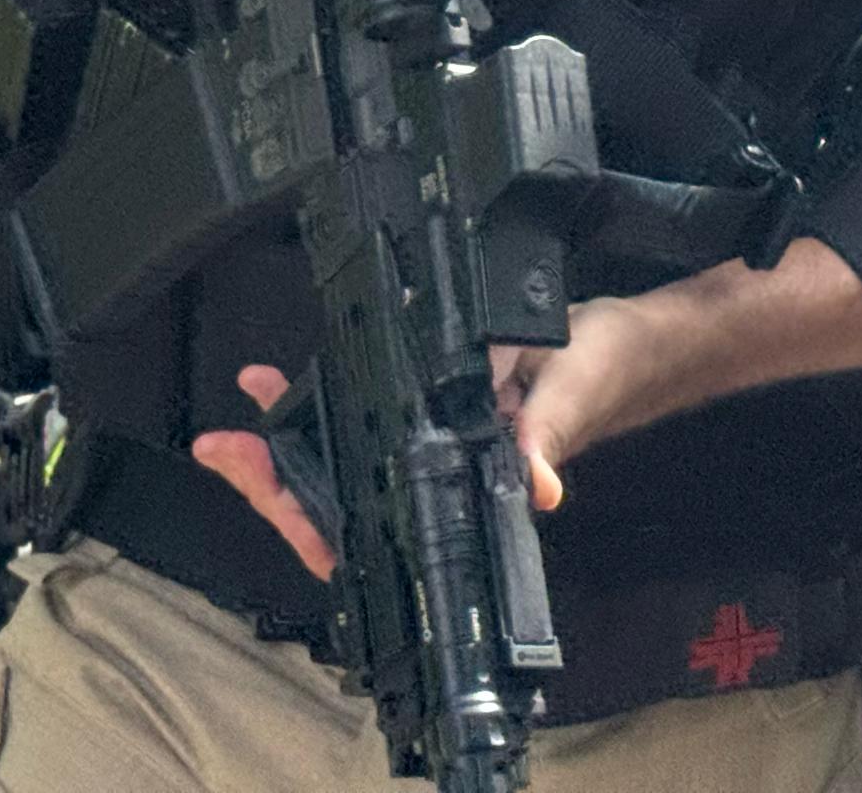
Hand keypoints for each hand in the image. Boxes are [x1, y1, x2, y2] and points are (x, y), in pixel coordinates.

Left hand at [188, 241, 861, 572]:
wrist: (636, 343)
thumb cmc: (605, 371)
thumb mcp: (571, 390)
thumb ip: (549, 436)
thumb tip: (542, 490)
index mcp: (465, 481)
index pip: (381, 518)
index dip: (318, 513)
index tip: (265, 485)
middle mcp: (442, 469)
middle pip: (344, 496)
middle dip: (280, 478)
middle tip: (225, 449)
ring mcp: (435, 439)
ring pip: (347, 458)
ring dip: (291, 441)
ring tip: (240, 422)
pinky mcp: (436, 403)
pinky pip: (368, 411)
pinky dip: (323, 397)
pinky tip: (280, 382)